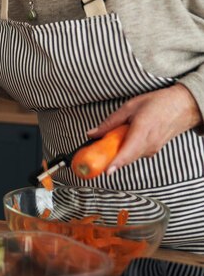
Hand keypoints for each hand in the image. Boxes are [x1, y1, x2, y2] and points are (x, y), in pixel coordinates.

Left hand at [87, 84, 202, 174]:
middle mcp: (149, 143)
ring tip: (109, 143)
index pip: (129, 151)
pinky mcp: (152, 151)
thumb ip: (110, 122)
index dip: (117, 162)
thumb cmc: (158, 104)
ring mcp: (152, 149)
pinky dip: (125, 151)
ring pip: (129, 157)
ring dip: (116, 154)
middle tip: (94, 159)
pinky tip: (122, 141)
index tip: (107, 170)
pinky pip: (134, 155)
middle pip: (126, 158)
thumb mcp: (129, 107)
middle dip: (109, 160)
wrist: (182, 107)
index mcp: (142, 130)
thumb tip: (92, 134)